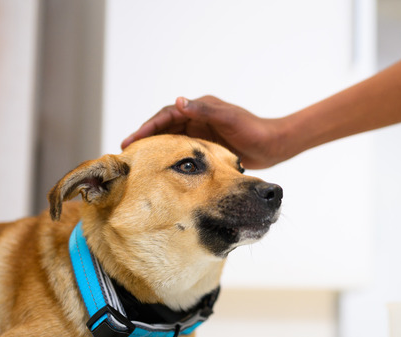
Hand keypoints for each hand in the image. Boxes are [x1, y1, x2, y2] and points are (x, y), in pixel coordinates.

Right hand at [121, 96, 291, 168]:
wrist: (273, 145)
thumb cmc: (254, 130)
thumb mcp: (229, 118)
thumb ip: (205, 110)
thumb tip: (179, 101)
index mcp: (201, 108)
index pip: (167, 115)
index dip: (148, 127)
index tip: (132, 140)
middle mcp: (199, 118)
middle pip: (165, 128)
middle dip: (146, 138)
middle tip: (127, 154)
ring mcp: (202, 133)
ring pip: (173, 141)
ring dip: (156, 149)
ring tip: (138, 163)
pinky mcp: (208, 147)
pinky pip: (184, 153)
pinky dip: (171, 159)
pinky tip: (162, 171)